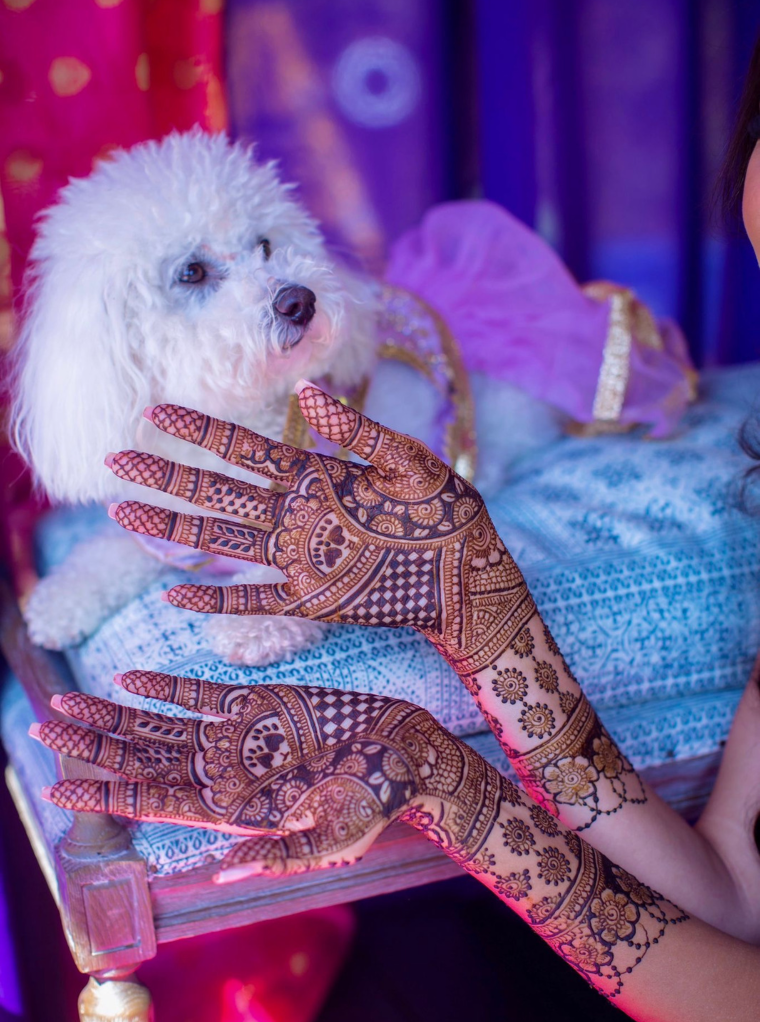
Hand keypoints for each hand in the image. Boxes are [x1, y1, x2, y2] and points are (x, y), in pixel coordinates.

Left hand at [33, 672, 461, 880]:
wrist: (407, 752)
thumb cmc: (378, 800)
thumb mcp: (337, 835)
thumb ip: (285, 852)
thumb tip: (229, 867)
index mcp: (236, 808)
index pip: (154, 802)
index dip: (105, 794)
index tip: (58, 784)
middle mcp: (226, 773)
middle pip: (142, 760)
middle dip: (91, 746)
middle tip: (41, 725)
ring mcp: (239, 737)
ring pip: (160, 726)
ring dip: (113, 716)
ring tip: (66, 701)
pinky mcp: (259, 705)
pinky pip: (201, 696)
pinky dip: (164, 690)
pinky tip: (129, 681)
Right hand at [107, 382, 534, 675]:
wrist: (472, 577)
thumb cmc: (449, 515)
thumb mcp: (410, 464)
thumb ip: (359, 433)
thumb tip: (307, 391)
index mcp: (319, 477)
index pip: (248, 450)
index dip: (203, 431)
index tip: (159, 410)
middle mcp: (299, 516)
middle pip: (220, 493)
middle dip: (169, 476)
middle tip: (117, 459)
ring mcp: (302, 558)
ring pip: (224, 539)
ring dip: (176, 527)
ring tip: (124, 511)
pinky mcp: (314, 599)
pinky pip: (254, 600)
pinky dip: (217, 599)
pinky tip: (177, 590)